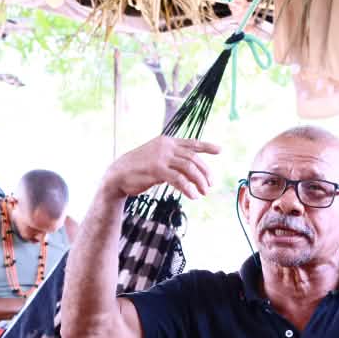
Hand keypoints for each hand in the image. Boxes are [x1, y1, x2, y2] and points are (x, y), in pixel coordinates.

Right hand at [102, 136, 220, 199]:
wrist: (117, 175)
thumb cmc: (139, 169)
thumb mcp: (157, 158)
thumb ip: (172, 160)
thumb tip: (190, 169)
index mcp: (167, 141)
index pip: (192, 143)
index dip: (207, 147)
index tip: (220, 150)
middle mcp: (166, 146)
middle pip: (194, 158)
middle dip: (206, 172)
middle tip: (211, 184)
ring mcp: (161, 157)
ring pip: (189, 168)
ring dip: (200, 181)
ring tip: (204, 192)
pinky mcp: (157, 170)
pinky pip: (179, 179)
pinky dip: (188, 188)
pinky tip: (192, 196)